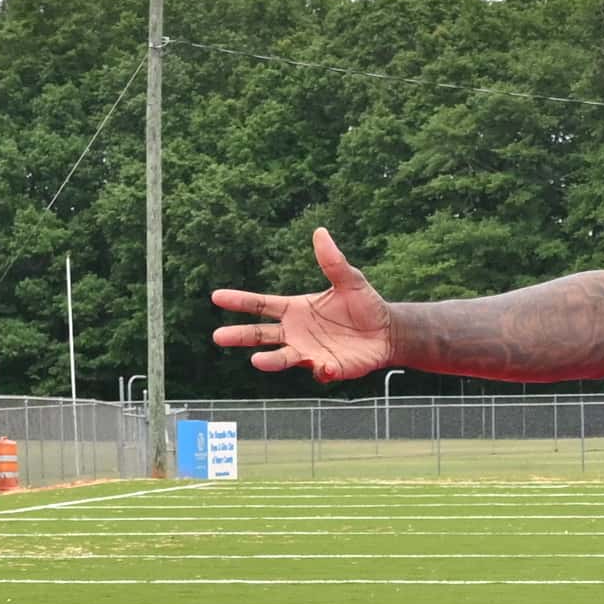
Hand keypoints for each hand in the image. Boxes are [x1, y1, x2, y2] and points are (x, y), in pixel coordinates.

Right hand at [212, 230, 397, 381]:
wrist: (387, 332)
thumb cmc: (365, 305)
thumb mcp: (350, 279)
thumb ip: (333, 261)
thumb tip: (320, 232)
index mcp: (295, 309)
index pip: (261, 305)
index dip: (239, 301)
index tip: (216, 297)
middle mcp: (295, 332)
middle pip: (261, 335)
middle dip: (240, 335)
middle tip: (218, 336)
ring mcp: (309, 352)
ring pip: (282, 358)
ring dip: (270, 360)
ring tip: (257, 361)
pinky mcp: (328, 368)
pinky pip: (319, 371)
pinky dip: (321, 370)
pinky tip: (326, 366)